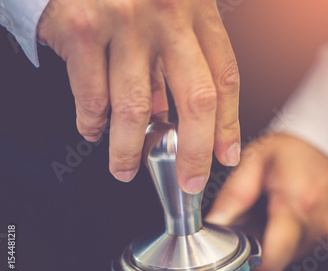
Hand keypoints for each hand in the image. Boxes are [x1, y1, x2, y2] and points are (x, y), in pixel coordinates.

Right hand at [37, 0, 239, 191]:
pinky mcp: (82, 28)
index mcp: (197, 10)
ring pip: (135, 108)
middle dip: (194, 152)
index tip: (226, 154)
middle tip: (189, 179)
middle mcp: (167, 16)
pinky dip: (91, 123)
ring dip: (129, 150)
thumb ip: (175, 57)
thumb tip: (167, 114)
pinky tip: (93, 130)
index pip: (225, 78)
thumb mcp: (170, 6)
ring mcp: (124, 22)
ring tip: (125, 168)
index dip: (229, 124)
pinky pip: (91, 95)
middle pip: (195, 101)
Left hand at [206, 134, 327, 270]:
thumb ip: (233, 194)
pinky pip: (318, 249)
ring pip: (298, 256)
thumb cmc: (297, 147)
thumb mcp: (256, 160)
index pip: (271, 264)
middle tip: (265, 216)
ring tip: (286, 209)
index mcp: (296, 204)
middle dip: (267, 245)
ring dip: (286, 239)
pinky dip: (306, 237)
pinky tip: (304, 212)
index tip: (246, 246)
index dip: (253, 263)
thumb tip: (214, 223)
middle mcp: (321, 223)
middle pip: (282, 260)